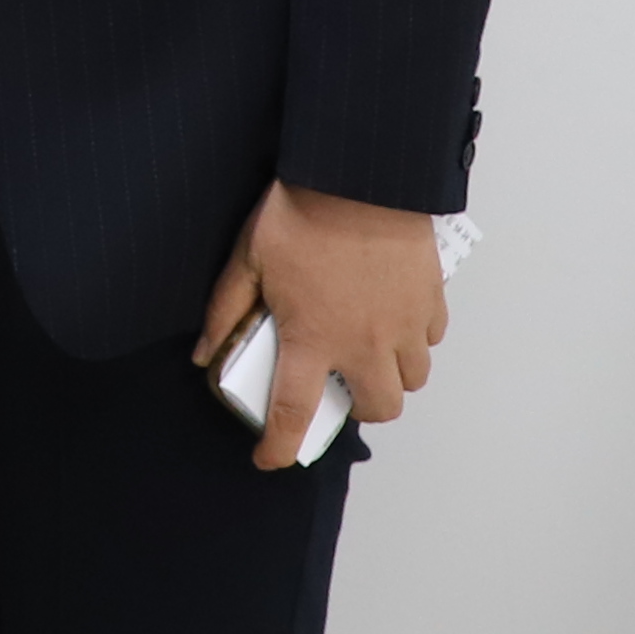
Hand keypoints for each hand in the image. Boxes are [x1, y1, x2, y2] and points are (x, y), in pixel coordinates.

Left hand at [196, 181, 451, 467]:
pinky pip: (431, 339)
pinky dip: (414, 339)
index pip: (294, 413)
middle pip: (378, 409)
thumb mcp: (247, 261)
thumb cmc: (301, 214)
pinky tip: (390, 314)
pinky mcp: (430, 300)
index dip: (280, 446)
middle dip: (358, 407)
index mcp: (313, 339)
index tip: (271, 458)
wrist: (359, 175)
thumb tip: (204, 352)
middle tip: (336, 382)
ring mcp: (404, 324)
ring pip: (412, 379)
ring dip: (390, 374)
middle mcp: (364, 343)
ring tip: (366, 347)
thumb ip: (226, 312)